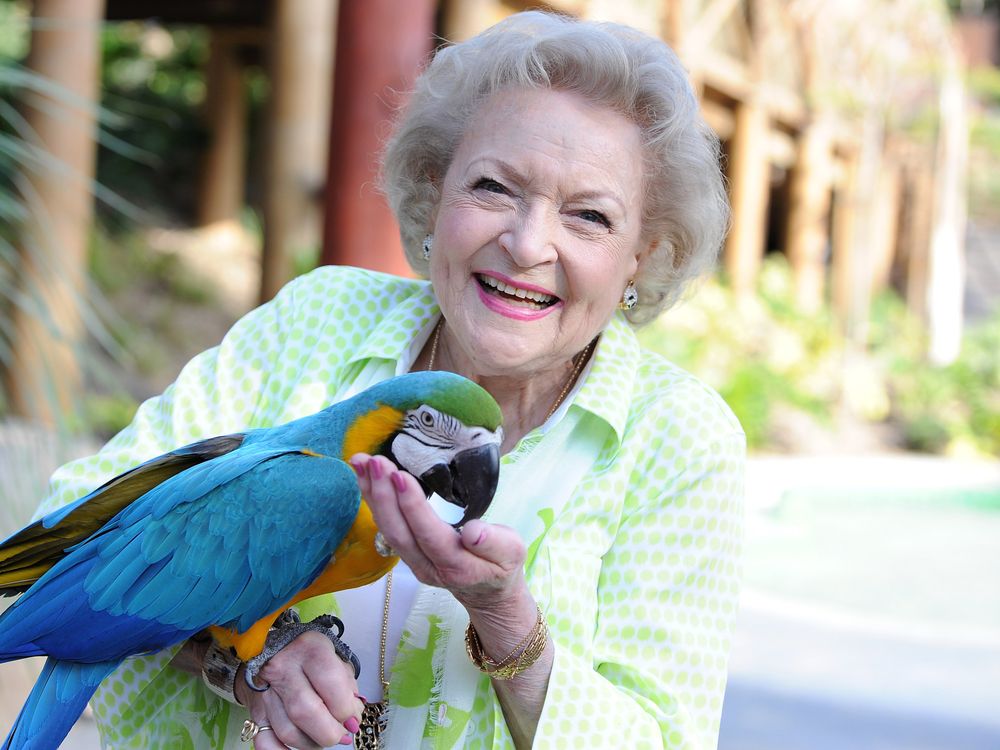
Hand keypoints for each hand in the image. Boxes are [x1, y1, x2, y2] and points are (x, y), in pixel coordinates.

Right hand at [233, 631, 363, 748]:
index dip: (346, 708)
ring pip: (288, 731)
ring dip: (312, 743)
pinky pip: (265, 741)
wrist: (271, 651)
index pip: (331, 682)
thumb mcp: (334, 657)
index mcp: (310, 649)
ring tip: (324, 737)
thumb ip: (347, 686)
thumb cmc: (310, 656)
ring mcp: (266, 690)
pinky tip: (301, 748)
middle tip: (341, 734)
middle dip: (330, 732)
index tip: (353, 719)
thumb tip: (352, 719)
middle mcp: (284, 667)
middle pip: (306, 712)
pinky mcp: (256, 709)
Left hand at [350, 453, 527, 611]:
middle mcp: (427, 566)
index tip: (399, 475)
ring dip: (371, 494)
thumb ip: (494, 543)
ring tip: (360, 462)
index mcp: (457, 565)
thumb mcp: (512, 553)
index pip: (429, 534)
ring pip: (387, 528)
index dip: (412, 506)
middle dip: (383, 495)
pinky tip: (364, 477)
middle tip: (373, 461)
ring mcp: (413, 561)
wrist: (487, 592)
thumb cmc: (502, 565)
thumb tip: (472, 531)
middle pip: (399, 532)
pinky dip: (373, 499)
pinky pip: (386, 525)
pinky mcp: (406, 552)